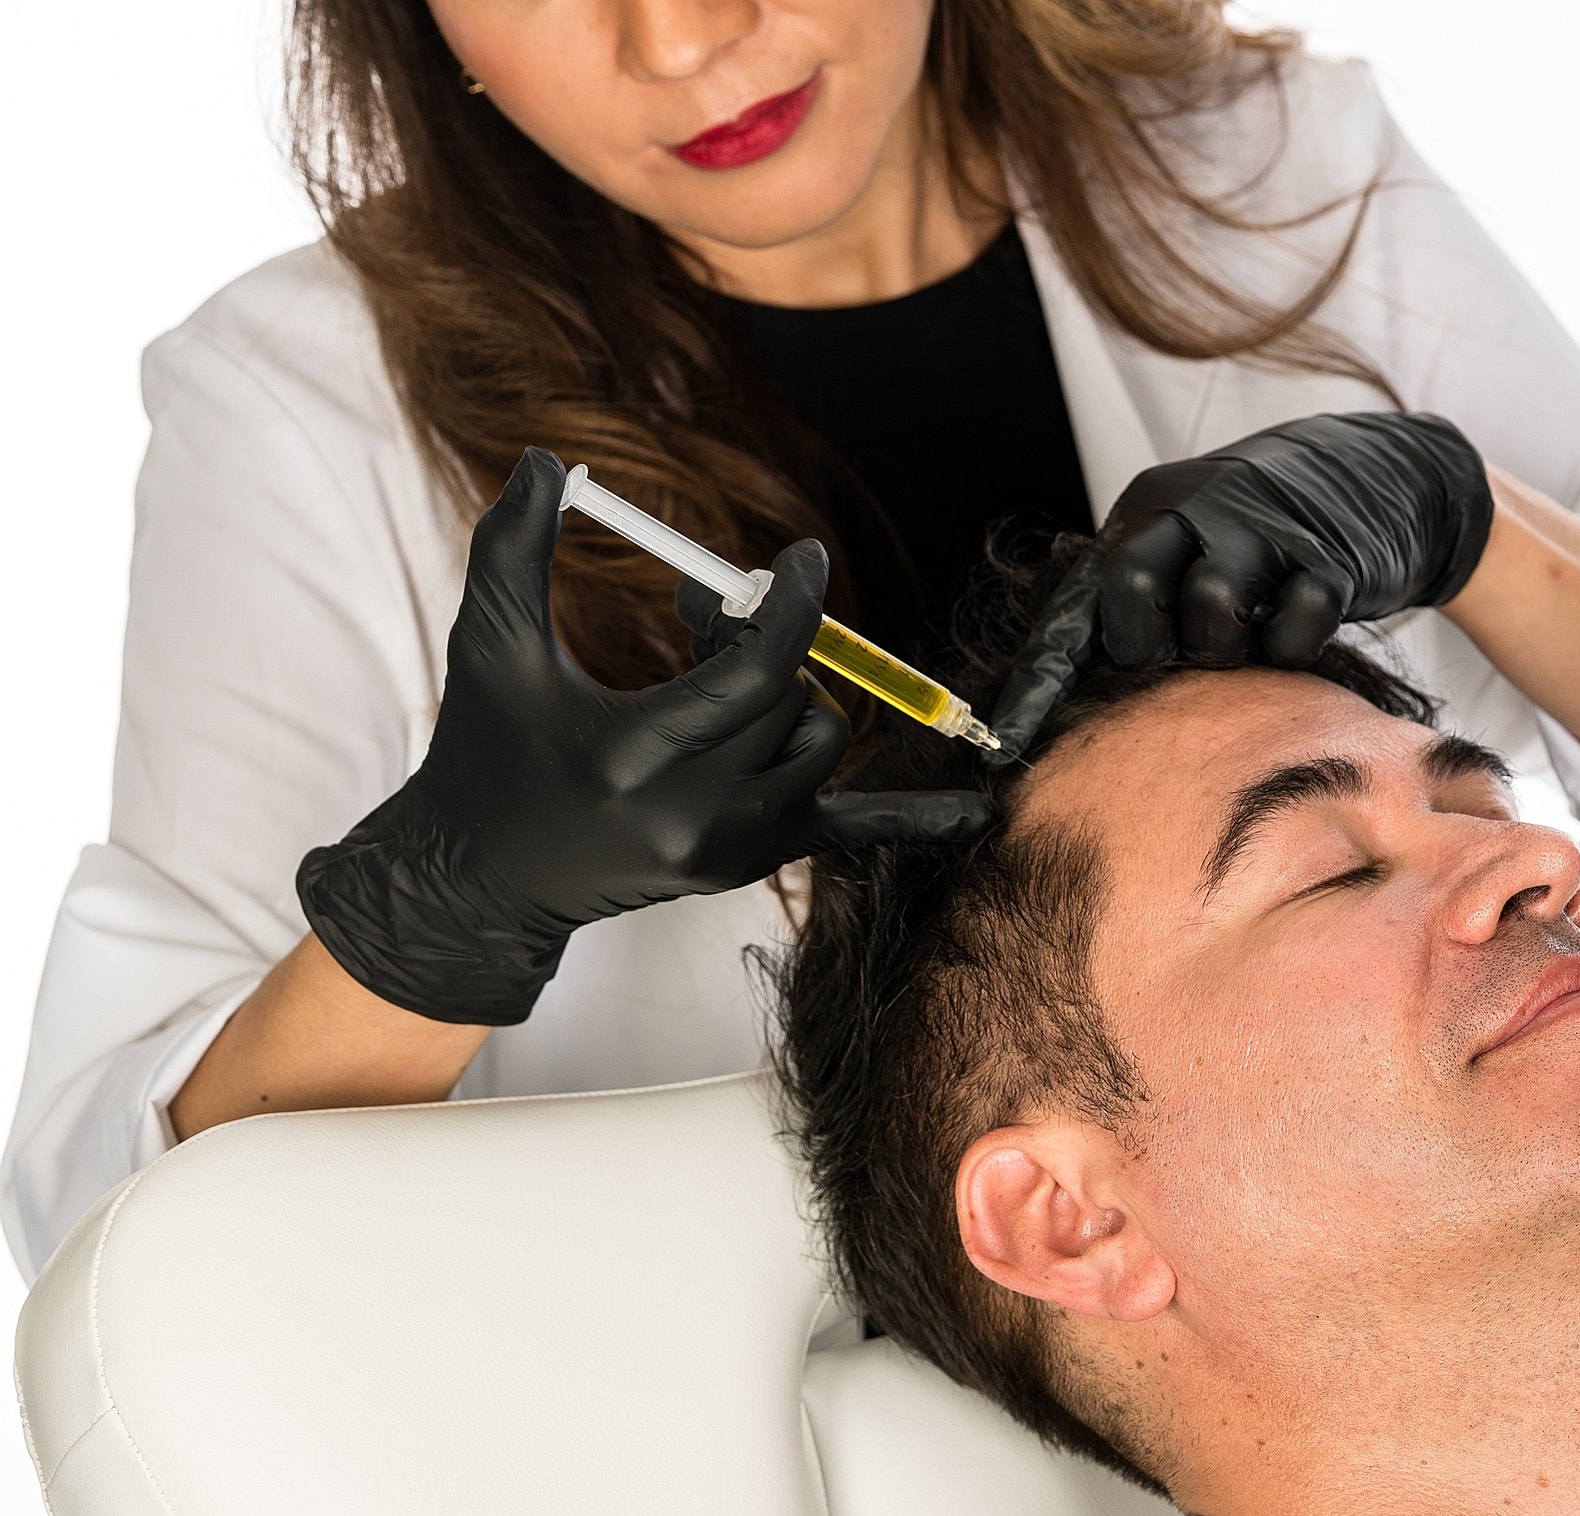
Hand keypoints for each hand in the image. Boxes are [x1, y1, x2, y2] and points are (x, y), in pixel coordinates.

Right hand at [296, 448, 988, 1025]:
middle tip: (706, 612)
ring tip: (719, 684)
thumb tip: (542, 457)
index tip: (805, 559)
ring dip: (788, 697)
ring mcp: (732, 848)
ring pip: (818, 742)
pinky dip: (917, 820)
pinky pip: (855, 833)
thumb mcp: (490, 650)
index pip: (753, 674)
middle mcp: (694, 815)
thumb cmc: (488, 755)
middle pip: (787, 699)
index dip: (792, 609)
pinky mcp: (754, 864)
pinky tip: (979, 815)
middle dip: (759, 640)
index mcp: (634, 756)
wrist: (484, 877)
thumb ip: (512, 549)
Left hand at [988, 412, 1493, 753]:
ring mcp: (1259, 527)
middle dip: (1153, 647)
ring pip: (1212, 620)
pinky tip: (1306, 612)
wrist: (1385, 473)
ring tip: (1258, 619)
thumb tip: (1085, 687)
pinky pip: (1294, 630)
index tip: (998, 746)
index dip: (1035, 685)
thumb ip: (1142, 596)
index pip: (1072, 609)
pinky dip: (1296, 642)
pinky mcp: (1326, 555)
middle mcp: (1191, 509)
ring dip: (1233, 645)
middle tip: (1192, 643)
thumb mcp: (1191, 539)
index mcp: (1145, 511)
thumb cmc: (1269, 530)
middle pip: (1131, 602)